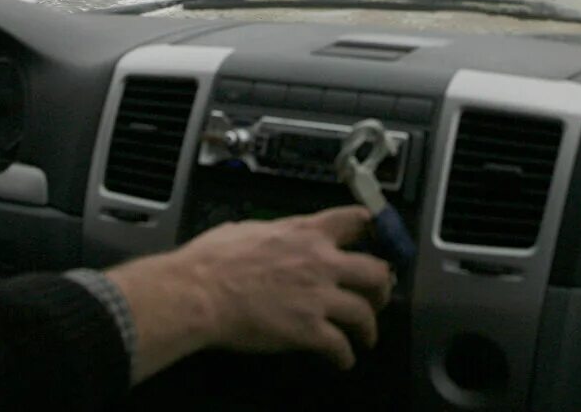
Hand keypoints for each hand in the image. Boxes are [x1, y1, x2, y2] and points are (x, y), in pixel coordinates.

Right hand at [107, 206, 392, 380]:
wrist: (197, 293)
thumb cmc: (210, 261)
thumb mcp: (249, 229)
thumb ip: (276, 232)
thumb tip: (275, 235)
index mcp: (305, 232)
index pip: (357, 220)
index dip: (374, 230)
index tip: (377, 240)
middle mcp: (320, 262)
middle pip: (375, 271)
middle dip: (382, 286)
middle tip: (378, 295)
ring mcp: (317, 297)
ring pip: (364, 312)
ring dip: (369, 327)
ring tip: (366, 336)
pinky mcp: (308, 330)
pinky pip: (340, 346)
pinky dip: (344, 356)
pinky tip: (342, 360)